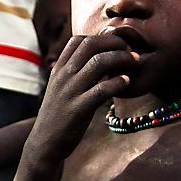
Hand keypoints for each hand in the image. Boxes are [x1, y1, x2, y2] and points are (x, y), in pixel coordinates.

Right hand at [26, 35, 136, 161]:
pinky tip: (127, 82)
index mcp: (59, 69)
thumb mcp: (62, 88)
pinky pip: (102, 89)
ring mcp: (70, 92)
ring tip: (134, 62)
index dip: (100, 37)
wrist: (45, 143)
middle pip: (91, 45)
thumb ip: (76, 73)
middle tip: (130, 49)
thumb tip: (101, 58)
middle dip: (114, 42)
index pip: (78, 40)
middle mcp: (63, 76)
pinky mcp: (78, 109)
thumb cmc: (59, 115)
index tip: (115, 45)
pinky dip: (118, 82)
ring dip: (121, 58)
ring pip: (99, 63)